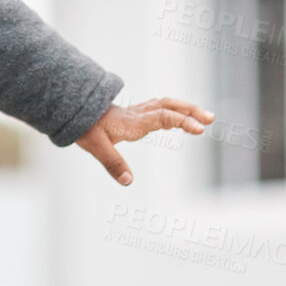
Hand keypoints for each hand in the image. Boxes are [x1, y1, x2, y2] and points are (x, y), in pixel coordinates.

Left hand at [75, 99, 213, 184]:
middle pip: (170, 106)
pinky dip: (174, 111)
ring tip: (204, 118)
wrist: (74, 111)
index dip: (183, 121)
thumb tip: (128, 181)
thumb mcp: (96, 147)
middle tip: (211, 119)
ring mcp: (137, 112)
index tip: (200, 128)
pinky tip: (180, 118)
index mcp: (134, 122)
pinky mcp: (135, 114)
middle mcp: (139, 114)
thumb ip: (112, 163)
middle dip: (191, 112)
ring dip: (186, 109)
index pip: (164, 117)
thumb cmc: (85, 128)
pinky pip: (159, 108)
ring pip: (166, 104)